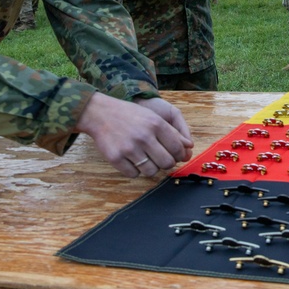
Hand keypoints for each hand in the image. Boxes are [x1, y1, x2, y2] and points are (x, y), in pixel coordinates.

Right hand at [75, 92, 193, 177]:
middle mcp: (144, 137)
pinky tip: (131, 160)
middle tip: (161, 159)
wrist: (100, 113)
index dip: (179, 155)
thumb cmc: (130, 115)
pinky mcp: (116, 158)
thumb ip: (172, 131)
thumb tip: (188, 147)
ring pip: (151, 172)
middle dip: (166, 164)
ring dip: (151, 168)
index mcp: (156, 124)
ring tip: (146, 159)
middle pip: (166, 163)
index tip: (175, 155)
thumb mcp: (153, 116)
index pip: (177, 148)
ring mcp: (129, 148)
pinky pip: (133, 174)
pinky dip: (134, 170)